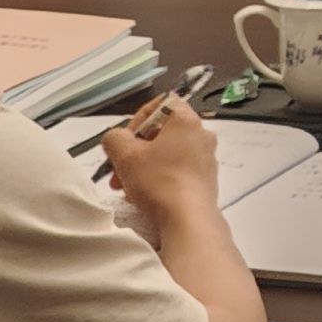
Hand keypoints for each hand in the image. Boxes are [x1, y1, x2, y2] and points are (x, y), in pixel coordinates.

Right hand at [99, 100, 227, 232]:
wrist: (188, 219)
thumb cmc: (158, 180)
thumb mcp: (125, 155)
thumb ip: (114, 138)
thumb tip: (117, 139)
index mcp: (187, 120)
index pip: (162, 103)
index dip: (138, 118)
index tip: (127, 139)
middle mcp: (202, 135)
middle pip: (161, 132)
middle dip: (134, 150)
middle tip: (117, 170)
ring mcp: (207, 158)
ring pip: (167, 154)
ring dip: (142, 167)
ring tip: (125, 187)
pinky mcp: (206, 179)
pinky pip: (177, 170)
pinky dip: (158, 178)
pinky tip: (142, 196)